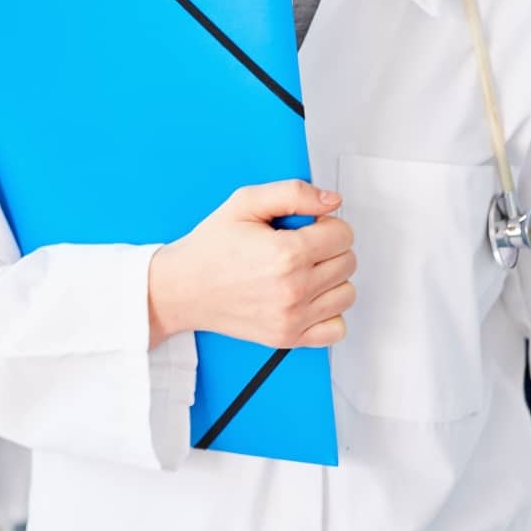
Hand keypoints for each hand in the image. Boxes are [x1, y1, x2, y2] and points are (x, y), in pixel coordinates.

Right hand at [147, 180, 353, 349]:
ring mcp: (292, 317)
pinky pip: (336, 329)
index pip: (343, 235)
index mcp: (286, 253)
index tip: (308, 227)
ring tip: (303, 271)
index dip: (326, 225)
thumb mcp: (245, 203)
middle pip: (348, 263)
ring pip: (346, 294)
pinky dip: (328, 314)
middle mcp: (293, 289)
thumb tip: (331, 201)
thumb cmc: (211, 248)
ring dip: (331, 280)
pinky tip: (307, 298)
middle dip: (329, 249)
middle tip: (301, 247)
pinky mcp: (288, 337)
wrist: (183, 288)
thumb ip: (293, 193)